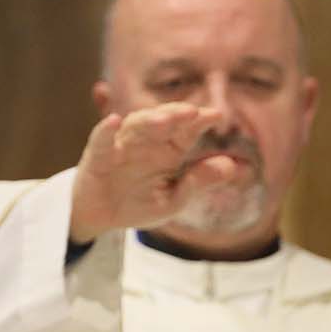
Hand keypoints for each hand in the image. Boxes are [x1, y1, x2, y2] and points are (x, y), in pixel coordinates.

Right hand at [68, 103, 228, 243]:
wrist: (101, 219)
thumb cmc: (139, 203)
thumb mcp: (174, 199)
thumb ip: (198, 182)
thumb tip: (233, 166)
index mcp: (170, 151)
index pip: (186, 131)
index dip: (199, 121)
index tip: (216, 115)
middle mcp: (147, 143)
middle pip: (162, 122)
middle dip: (175, 115)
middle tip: (191, 112)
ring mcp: (122, 147)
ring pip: (135, 127)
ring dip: (148, 121)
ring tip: (163, 120)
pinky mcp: (98, 157)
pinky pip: (101, 141)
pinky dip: (106, 131)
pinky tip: (114, 121)